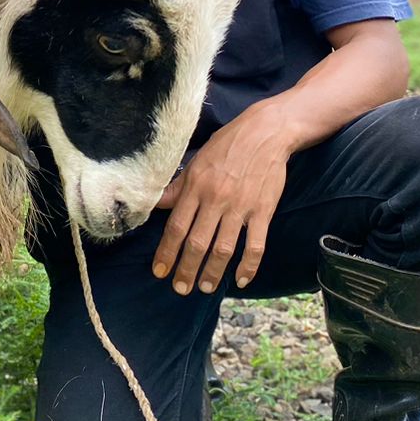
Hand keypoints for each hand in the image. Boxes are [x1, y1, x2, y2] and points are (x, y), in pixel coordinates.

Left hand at [152, 103, 292, 294]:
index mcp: (196, 186)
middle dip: (186, 269)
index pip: (176, 227)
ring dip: (212, 272)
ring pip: (223, 248)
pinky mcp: (263, 211)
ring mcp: (241, 207)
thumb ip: (177, 187)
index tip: (159, 271)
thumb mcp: (196, 161)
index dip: (166, 252)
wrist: (266, 132)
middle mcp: (216, 199)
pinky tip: (241, 280)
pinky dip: (248, 266)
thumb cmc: (227, 145)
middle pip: (197, 243)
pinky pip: (256, 245)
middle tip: (180, 288)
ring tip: (205, 287)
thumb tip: (154, 203)